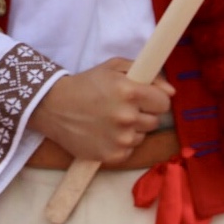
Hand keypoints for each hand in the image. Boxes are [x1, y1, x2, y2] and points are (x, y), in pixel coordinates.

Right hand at [29, 58, 173, 163]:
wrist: (53, 107)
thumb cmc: (86, 84)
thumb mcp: (113, 67)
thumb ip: (146, 73)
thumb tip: (171, 92)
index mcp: (129, 91)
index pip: (164, 102)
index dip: (154, 99)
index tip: (143, 98)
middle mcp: (127, 117)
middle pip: (155, 120)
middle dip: (142, 113)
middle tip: (122, 108)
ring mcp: (120, 139)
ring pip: (142, 136)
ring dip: (131, 129)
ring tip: (110, 121)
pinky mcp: (113, 156)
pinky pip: (130, 150)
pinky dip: (121, 143)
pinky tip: (104, 133)